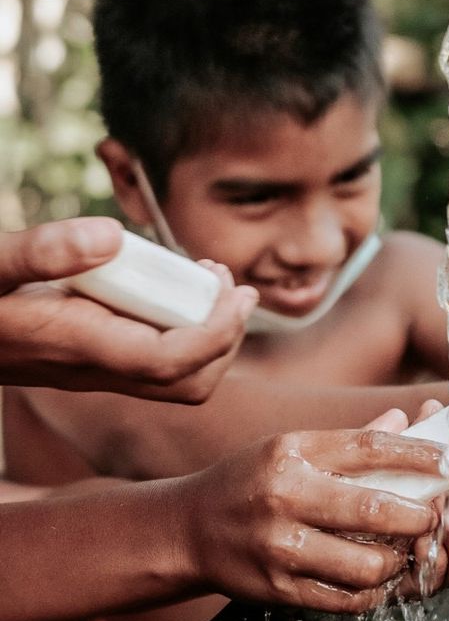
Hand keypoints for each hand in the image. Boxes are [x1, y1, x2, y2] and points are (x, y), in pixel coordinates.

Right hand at [0, 218, 257, 401]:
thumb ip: (40, 252)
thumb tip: (111, 237)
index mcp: (79, 348)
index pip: (173, 362)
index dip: (218, 331)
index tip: (235, 289)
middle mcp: (96, 369)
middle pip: (190, 382)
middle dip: (228, 338)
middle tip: (235, 287)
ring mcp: (98, 369)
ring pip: (180, 379)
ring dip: (213, 335)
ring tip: (213, 282)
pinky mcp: (98, 358)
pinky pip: (161, 360)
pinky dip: (189, 330)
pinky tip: (178, 287)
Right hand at [180, 425, 444, 613]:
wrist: (189, 528)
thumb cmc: (249, 478)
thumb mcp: (291, 446)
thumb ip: (349, 440)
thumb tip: (403, 420)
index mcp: (292, 452)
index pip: (369, 447)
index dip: (417, 452)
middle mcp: (285, 496)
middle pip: (371, 508)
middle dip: (419, 514)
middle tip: (438, 513)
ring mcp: (280, 548)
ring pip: (364, 563)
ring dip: (399, 559)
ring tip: (409, 549)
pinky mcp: (278, 590)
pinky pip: (344, 598)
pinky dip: (374, 589)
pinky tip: (382, 575)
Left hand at [389, 400, 448, 598]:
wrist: (332, 523)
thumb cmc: (372, 485)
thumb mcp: (392, 457)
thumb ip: (415, 437)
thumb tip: (430, 407)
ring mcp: (434, 569)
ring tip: (447, 512)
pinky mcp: (409, 586)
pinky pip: (430, 581)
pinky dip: (432, 561)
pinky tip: (423, 541)